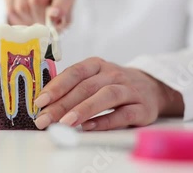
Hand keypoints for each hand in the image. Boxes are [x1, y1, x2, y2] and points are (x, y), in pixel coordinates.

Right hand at [3, 0, 76, 30]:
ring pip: (22, 5)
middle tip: (41, 23)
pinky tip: (22, 13)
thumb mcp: (63, 21)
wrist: (36, 13)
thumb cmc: (53, 17)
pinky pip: (10, 6)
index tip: (54, 16)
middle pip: (37, 0)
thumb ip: (61, 19)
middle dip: (38, 16)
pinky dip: (14, 16)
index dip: (58, 7)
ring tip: (32, 17)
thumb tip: (53, 15)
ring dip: (26, 17)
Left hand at [33, 57, 183, 130]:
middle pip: (86, 87)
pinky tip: (89, 127)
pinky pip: (123, 114)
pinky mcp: (142, 108)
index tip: (40, 101)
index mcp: (97, 65)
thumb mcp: (94, 77)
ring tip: (66, 122)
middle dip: (63, 104)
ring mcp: (130, 90)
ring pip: (106, 96)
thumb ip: (72, 86)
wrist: (152, 87)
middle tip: (45, 119)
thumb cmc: (113, 84)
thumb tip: (44, 103)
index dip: (56, 86)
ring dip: (84, 109)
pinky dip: (105, 121)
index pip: (74, 72)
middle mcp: (113, 74)